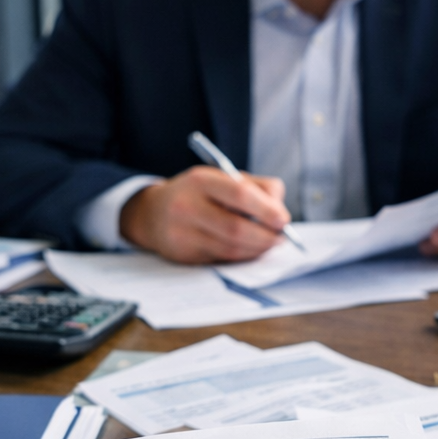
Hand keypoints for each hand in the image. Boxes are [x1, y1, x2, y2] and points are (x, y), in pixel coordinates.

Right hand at [120, 166, 290, 263]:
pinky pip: (222, 260)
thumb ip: (258, 187)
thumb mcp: (223, 178)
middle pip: (236, 228)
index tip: (284, 220)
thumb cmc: (199, 193)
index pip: (240, 195)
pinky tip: (249, 250)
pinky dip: (242, 257)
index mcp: (201, 180)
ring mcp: (182, 233)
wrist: (153, 213)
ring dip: (257, 250)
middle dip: (266, 237)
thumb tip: (281, 212)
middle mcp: (187, 206)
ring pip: (231, 249)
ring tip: (269, 244)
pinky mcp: (183, 255)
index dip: (267, 210)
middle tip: (282, 238)